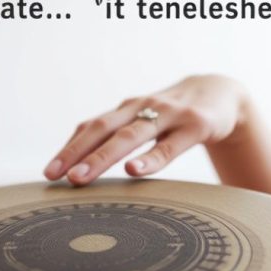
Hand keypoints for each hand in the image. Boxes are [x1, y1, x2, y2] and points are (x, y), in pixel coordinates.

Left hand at [43, 75, 249, 185]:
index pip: (90, 128)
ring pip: (130, 137)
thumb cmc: (174, 114)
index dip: (68, 148)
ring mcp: (169, 114)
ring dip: (102, 157)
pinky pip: (169, 146)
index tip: (48, 174)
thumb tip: (83, 169)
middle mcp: (142, 108)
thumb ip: (120, 137)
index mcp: (126, 110)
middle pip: (102, 130)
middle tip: (56, 177)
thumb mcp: (146, 120)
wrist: (222, 93)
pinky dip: (150, 159)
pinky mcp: (195, 125)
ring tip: (81, 177)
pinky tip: (133, 171)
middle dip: (76, 153)